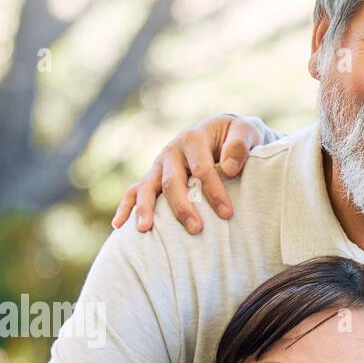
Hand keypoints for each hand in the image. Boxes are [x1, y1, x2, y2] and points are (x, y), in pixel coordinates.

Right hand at [111, 114, 262, 234]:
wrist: (221, 132)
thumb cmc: (235, 136)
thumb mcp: (245, 132)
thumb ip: (239, 146)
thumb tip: (229, 169)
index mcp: (193, 139)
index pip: (202, 168)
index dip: (214, 191)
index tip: (227, 214)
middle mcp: (171, 151)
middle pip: (172, 181)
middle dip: (182, 207)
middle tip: (195, 229)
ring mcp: (159, 165)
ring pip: (147, 187)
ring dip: (145, 208)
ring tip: (144, 230)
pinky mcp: (153, 176)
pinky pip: (134, 191)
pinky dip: (125, 207)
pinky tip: (118, 226)